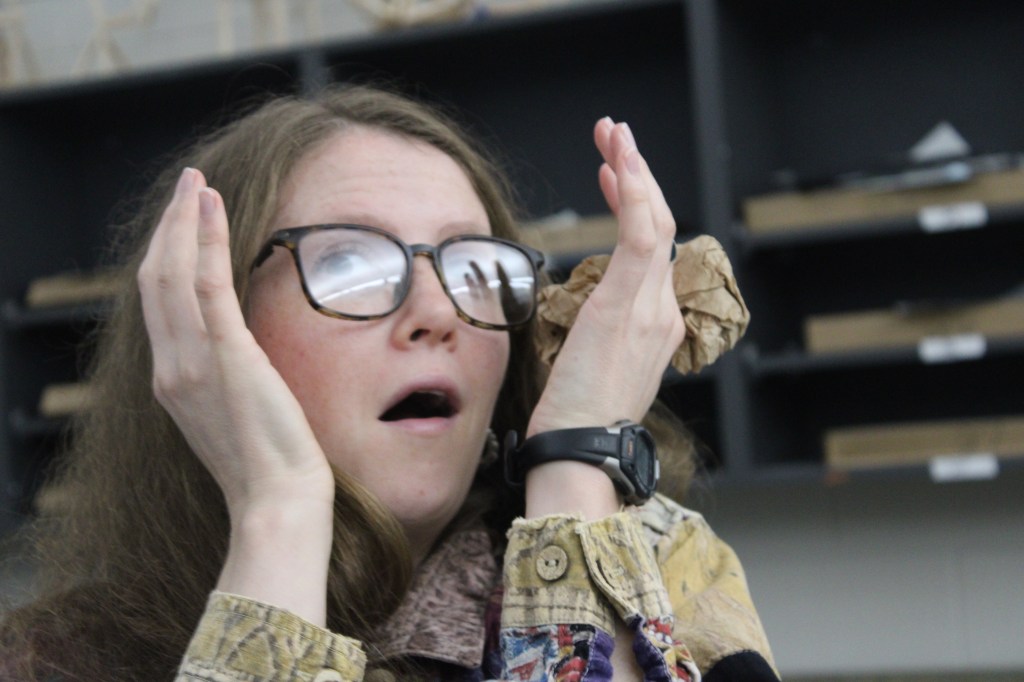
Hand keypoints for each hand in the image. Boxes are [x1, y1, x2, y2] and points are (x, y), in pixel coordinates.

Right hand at [138, 167, 334, 512]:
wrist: (278, 499)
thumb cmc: (268, 462)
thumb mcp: (231, 414)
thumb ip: (221, 376)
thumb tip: (236, 348)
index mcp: (171, 380)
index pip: (158, 302)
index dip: (165, 254)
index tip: (182, 221)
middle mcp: (171, 367)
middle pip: (155, 278)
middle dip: (169, 225)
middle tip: (188, 184)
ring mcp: (193, 362)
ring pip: (172, 273)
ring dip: (183, 220)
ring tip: (196, 182)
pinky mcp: (227, 356)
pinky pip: (207, 285)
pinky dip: (204, 239)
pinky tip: (210, 204)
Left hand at [527, 119, 684, 437]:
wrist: (580, 447)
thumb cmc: (577, 415)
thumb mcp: (594, 366)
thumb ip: (602, 331)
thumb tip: (591, 315)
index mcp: (657, 325)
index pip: (651, 250)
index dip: (635, 205)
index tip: (612, 175)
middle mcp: (663, 312)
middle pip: (659, 227)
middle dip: (637, 176)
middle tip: (615, 137)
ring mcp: (651, 309)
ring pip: (653, 223)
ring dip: (633, 172)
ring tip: (614, 134)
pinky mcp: (628, 307)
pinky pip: (640, 240)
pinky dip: (633, 197)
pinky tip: (619, 164)